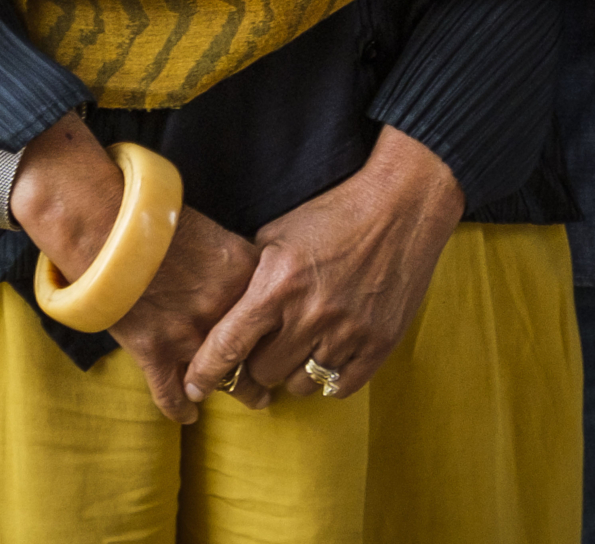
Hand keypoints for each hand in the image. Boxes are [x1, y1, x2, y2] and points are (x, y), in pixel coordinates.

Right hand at [10, 115, 258, 425]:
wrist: (107, 224)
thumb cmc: (156, 216)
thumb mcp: (212, 230)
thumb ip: (234, 263)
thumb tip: (249, 282)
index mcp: (244, 273)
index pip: (279, 312)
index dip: (284, 328)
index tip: (288, 338)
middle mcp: (225, 309)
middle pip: (259, 353)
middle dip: (270, 372)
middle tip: (276, 380)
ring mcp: (190, 335)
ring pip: (226, 380)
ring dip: (242, 393)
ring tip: (254, 399)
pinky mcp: (155, 353)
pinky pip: (173, 396)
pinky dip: (180, 409)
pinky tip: (189, 415)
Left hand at [183, 125, 461, 409]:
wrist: (400, 207)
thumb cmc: (333, 214)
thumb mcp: (278, 234)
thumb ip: (250, 276)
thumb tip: (221, 313)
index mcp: (278, 284)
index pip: (228, 345)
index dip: (205, 372)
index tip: (193, 387)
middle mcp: (310, 314)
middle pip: (263, 372)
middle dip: (258, 360)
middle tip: (268, 342)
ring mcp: (347, 333)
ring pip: (300, 385)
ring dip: (294, 370)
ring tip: (302, 343)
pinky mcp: (378, 345)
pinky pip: (339, 387)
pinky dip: (329, 376)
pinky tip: (328, 350)